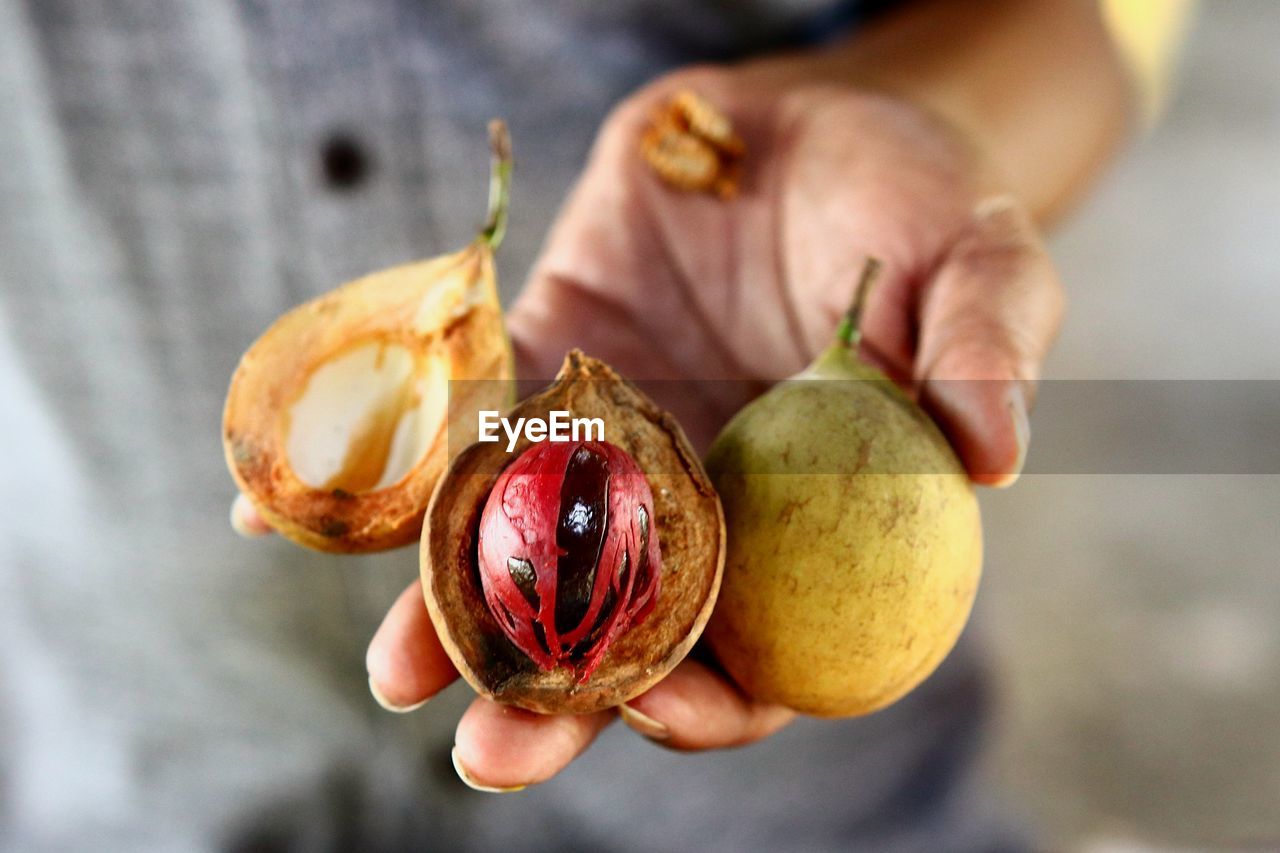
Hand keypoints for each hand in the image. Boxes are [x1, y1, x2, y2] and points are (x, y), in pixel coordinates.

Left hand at [363, 63, 1062, 790]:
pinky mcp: (534, 365)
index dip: (715, 696)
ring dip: (453, 616)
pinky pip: (455, 426)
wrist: (809, 116)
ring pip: (526, 548)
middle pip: (624, 630)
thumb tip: (999, 455)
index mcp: (801, 525)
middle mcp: (694, 505)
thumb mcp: (979, 258)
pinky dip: (378, 473)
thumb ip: (987, 349)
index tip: (667, 704)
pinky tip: (276, 514)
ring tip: (394, 670)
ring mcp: (606, 442)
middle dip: (559, 700)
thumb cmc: (912, 200)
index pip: (757, 648)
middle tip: (491, 752)